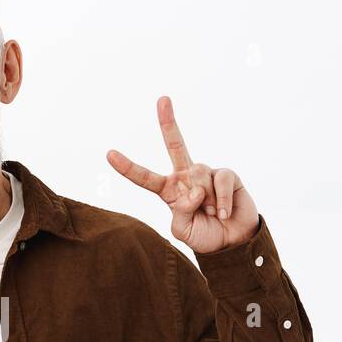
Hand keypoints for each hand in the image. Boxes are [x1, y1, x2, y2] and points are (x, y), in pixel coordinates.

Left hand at [106, 96, 258, 253]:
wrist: (232, 242)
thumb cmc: (204, 236)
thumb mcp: (182, 231)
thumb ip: (180, 212)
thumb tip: (194, 190)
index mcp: (169, 190)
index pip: (145, 178)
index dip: (128, 167)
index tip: (109, 154)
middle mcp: (186, 176)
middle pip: (175, 145)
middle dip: (168, 122)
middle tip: (162, 99)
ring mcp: (206, 173)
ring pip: (200, 175)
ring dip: (208, 202)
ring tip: (213, 214)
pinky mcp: (226, 175)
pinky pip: (220, 180)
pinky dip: (222, 200)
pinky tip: (224, 213)